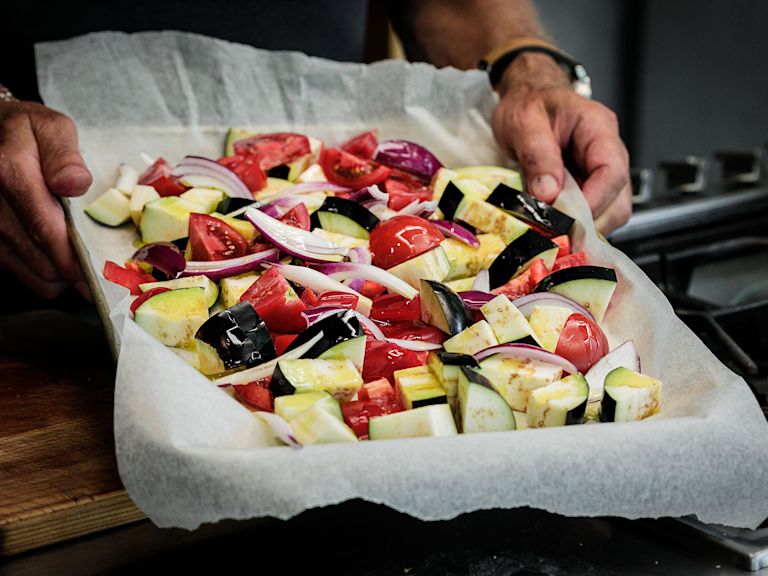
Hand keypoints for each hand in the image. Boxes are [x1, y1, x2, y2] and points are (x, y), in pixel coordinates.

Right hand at [0, 101, 92, 298]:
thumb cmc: (28, 132)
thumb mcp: (51, 127)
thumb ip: (64, 154)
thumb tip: (75, 183)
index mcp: (8, 171)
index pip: (45, 228)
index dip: (75, 259)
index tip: (100, 277)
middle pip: (41, 258)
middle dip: (76, 268)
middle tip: (104, 267)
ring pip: (34, 273)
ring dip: (62, 273)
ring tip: (80, 254)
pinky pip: (22, 274)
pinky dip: (46, 272)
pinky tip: (59, 254)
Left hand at [490, 52, 630, 234]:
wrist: (526, 98)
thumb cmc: (529, 103)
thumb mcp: (524, 122)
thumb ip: (537, 155)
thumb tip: (548, 194)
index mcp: (598, 128)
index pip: (613, 172)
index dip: (594, 202)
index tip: (568, 221)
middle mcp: (608, 151)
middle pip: (619, 199)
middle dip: (590, 223)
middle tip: (558, 235)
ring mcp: (601, 171)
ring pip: (610, 211)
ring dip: (583, 227)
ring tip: (553, 231)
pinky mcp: (590, 186)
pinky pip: (593, 213)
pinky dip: (576, 225)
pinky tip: (555, 226)